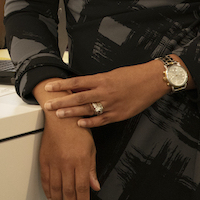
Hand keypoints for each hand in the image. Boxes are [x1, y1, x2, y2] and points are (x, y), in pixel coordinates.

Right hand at [39, 115, 99, 199]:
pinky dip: (47, 190)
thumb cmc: (77, 129)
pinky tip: (50, 196)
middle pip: (68, 191)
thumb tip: (94, 186)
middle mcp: (67, 163)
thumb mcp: (91, 149)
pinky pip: (45, 179)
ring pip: (56, 187)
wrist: (60, 117)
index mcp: (81, 161)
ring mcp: (54, 162)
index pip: (82, 188)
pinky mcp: (44, 159)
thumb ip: (92, 169)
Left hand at [42, 60, 168, 127]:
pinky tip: (79, 124)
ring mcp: (111, 104)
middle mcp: (104, 92)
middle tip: (48, 105)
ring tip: (58, 115)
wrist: (152, 81)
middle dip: (61, 101)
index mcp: (101, 79)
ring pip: (87, 109)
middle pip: (78, 97)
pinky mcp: (119, 114)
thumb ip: (95, 82)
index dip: (61, 85)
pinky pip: (101, 120)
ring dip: (72, 113)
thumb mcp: (111, 74)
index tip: (49, 87)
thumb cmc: (132, 75)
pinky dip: (90, 123)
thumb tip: (78, 86)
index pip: (76, 82)